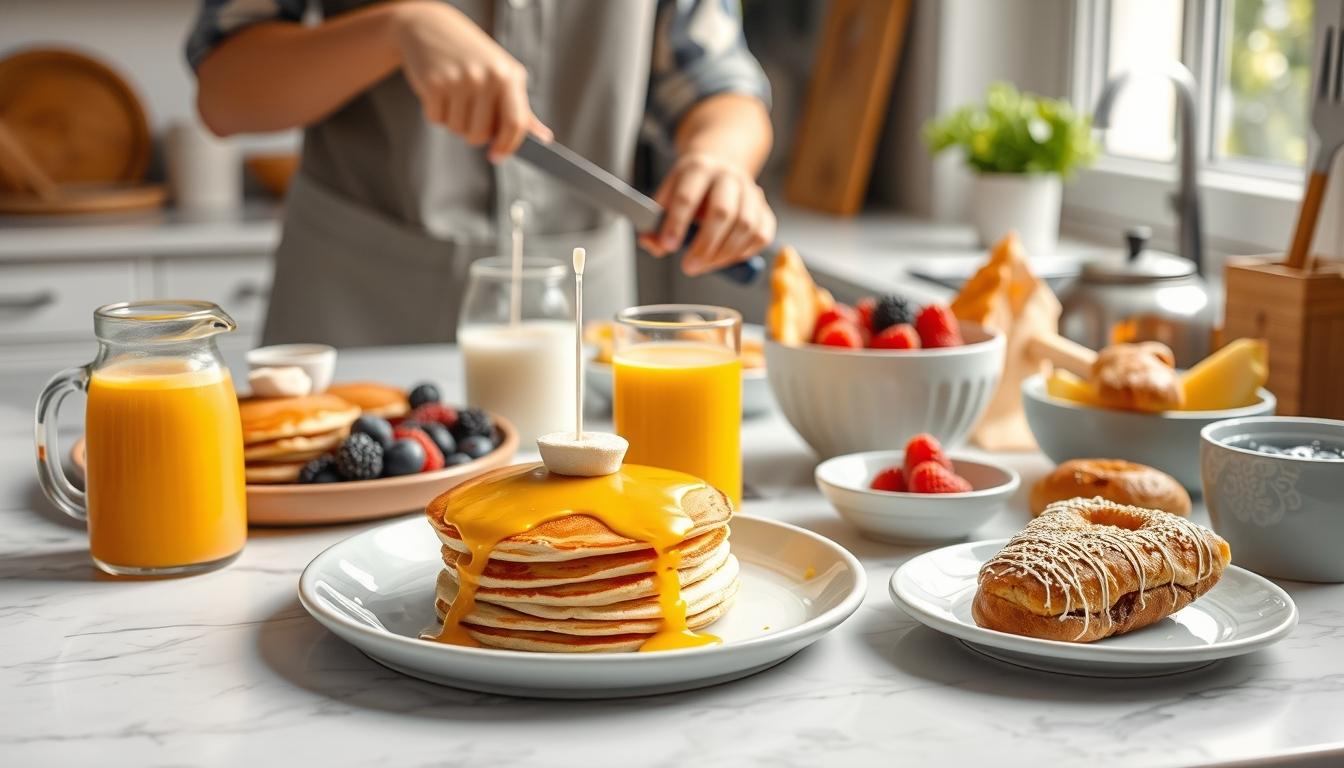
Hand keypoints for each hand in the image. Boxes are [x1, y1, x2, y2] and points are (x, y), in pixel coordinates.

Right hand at [392, 1, 551, 160]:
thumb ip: (521, 108)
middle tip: (470, 116)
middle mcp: (487, 77)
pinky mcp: (434, 83)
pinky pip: (437, 119)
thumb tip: (543, 138)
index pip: (515, 123)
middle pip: (482, 134)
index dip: (508, 146)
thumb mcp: (503, 74)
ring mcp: (460, 79)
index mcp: (509, 76)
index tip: (498, 156)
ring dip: (454, 123)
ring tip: (454, 98)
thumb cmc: (471, 54)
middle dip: (474, 134)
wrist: (429, 26)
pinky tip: (439, 92)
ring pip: (458, 130)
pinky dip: (436, 113)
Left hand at [639, 152, 775, 276]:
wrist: (720, 170)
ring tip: (705, 265)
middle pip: (723, 212)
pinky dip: (744, 253)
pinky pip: (761, 236)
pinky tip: (726, 258)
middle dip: (705, 245)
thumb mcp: (667, 197)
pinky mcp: (765, 210)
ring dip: (724, 254)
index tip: (668, 246)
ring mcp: (751, 192)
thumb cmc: (690, 190)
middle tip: (689, 267)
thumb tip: (652, 244)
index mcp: (699, 168)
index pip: (687, 196)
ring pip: (745, 226)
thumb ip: (655, 223)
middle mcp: (729, 176)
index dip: (677, 223)